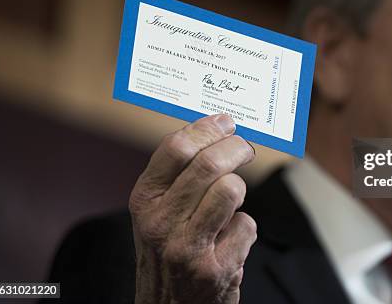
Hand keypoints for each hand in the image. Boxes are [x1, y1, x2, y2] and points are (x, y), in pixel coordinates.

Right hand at [128, 114, 256, 303]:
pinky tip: (229, 239)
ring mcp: (186, 247)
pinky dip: (243, 228)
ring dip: (239, 189)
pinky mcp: (214, 269)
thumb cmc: (168, 249)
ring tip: (231, 200)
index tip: (225, 122)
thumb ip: (177, 174)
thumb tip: (212, 129)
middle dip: (236, 148)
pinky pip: (246, 225)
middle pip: (210, 164)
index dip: (207, 129)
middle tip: (245, 147)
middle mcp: (160, 222)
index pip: (176, 148)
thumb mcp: (158, 210)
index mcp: (145, 200)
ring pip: (231, 189)